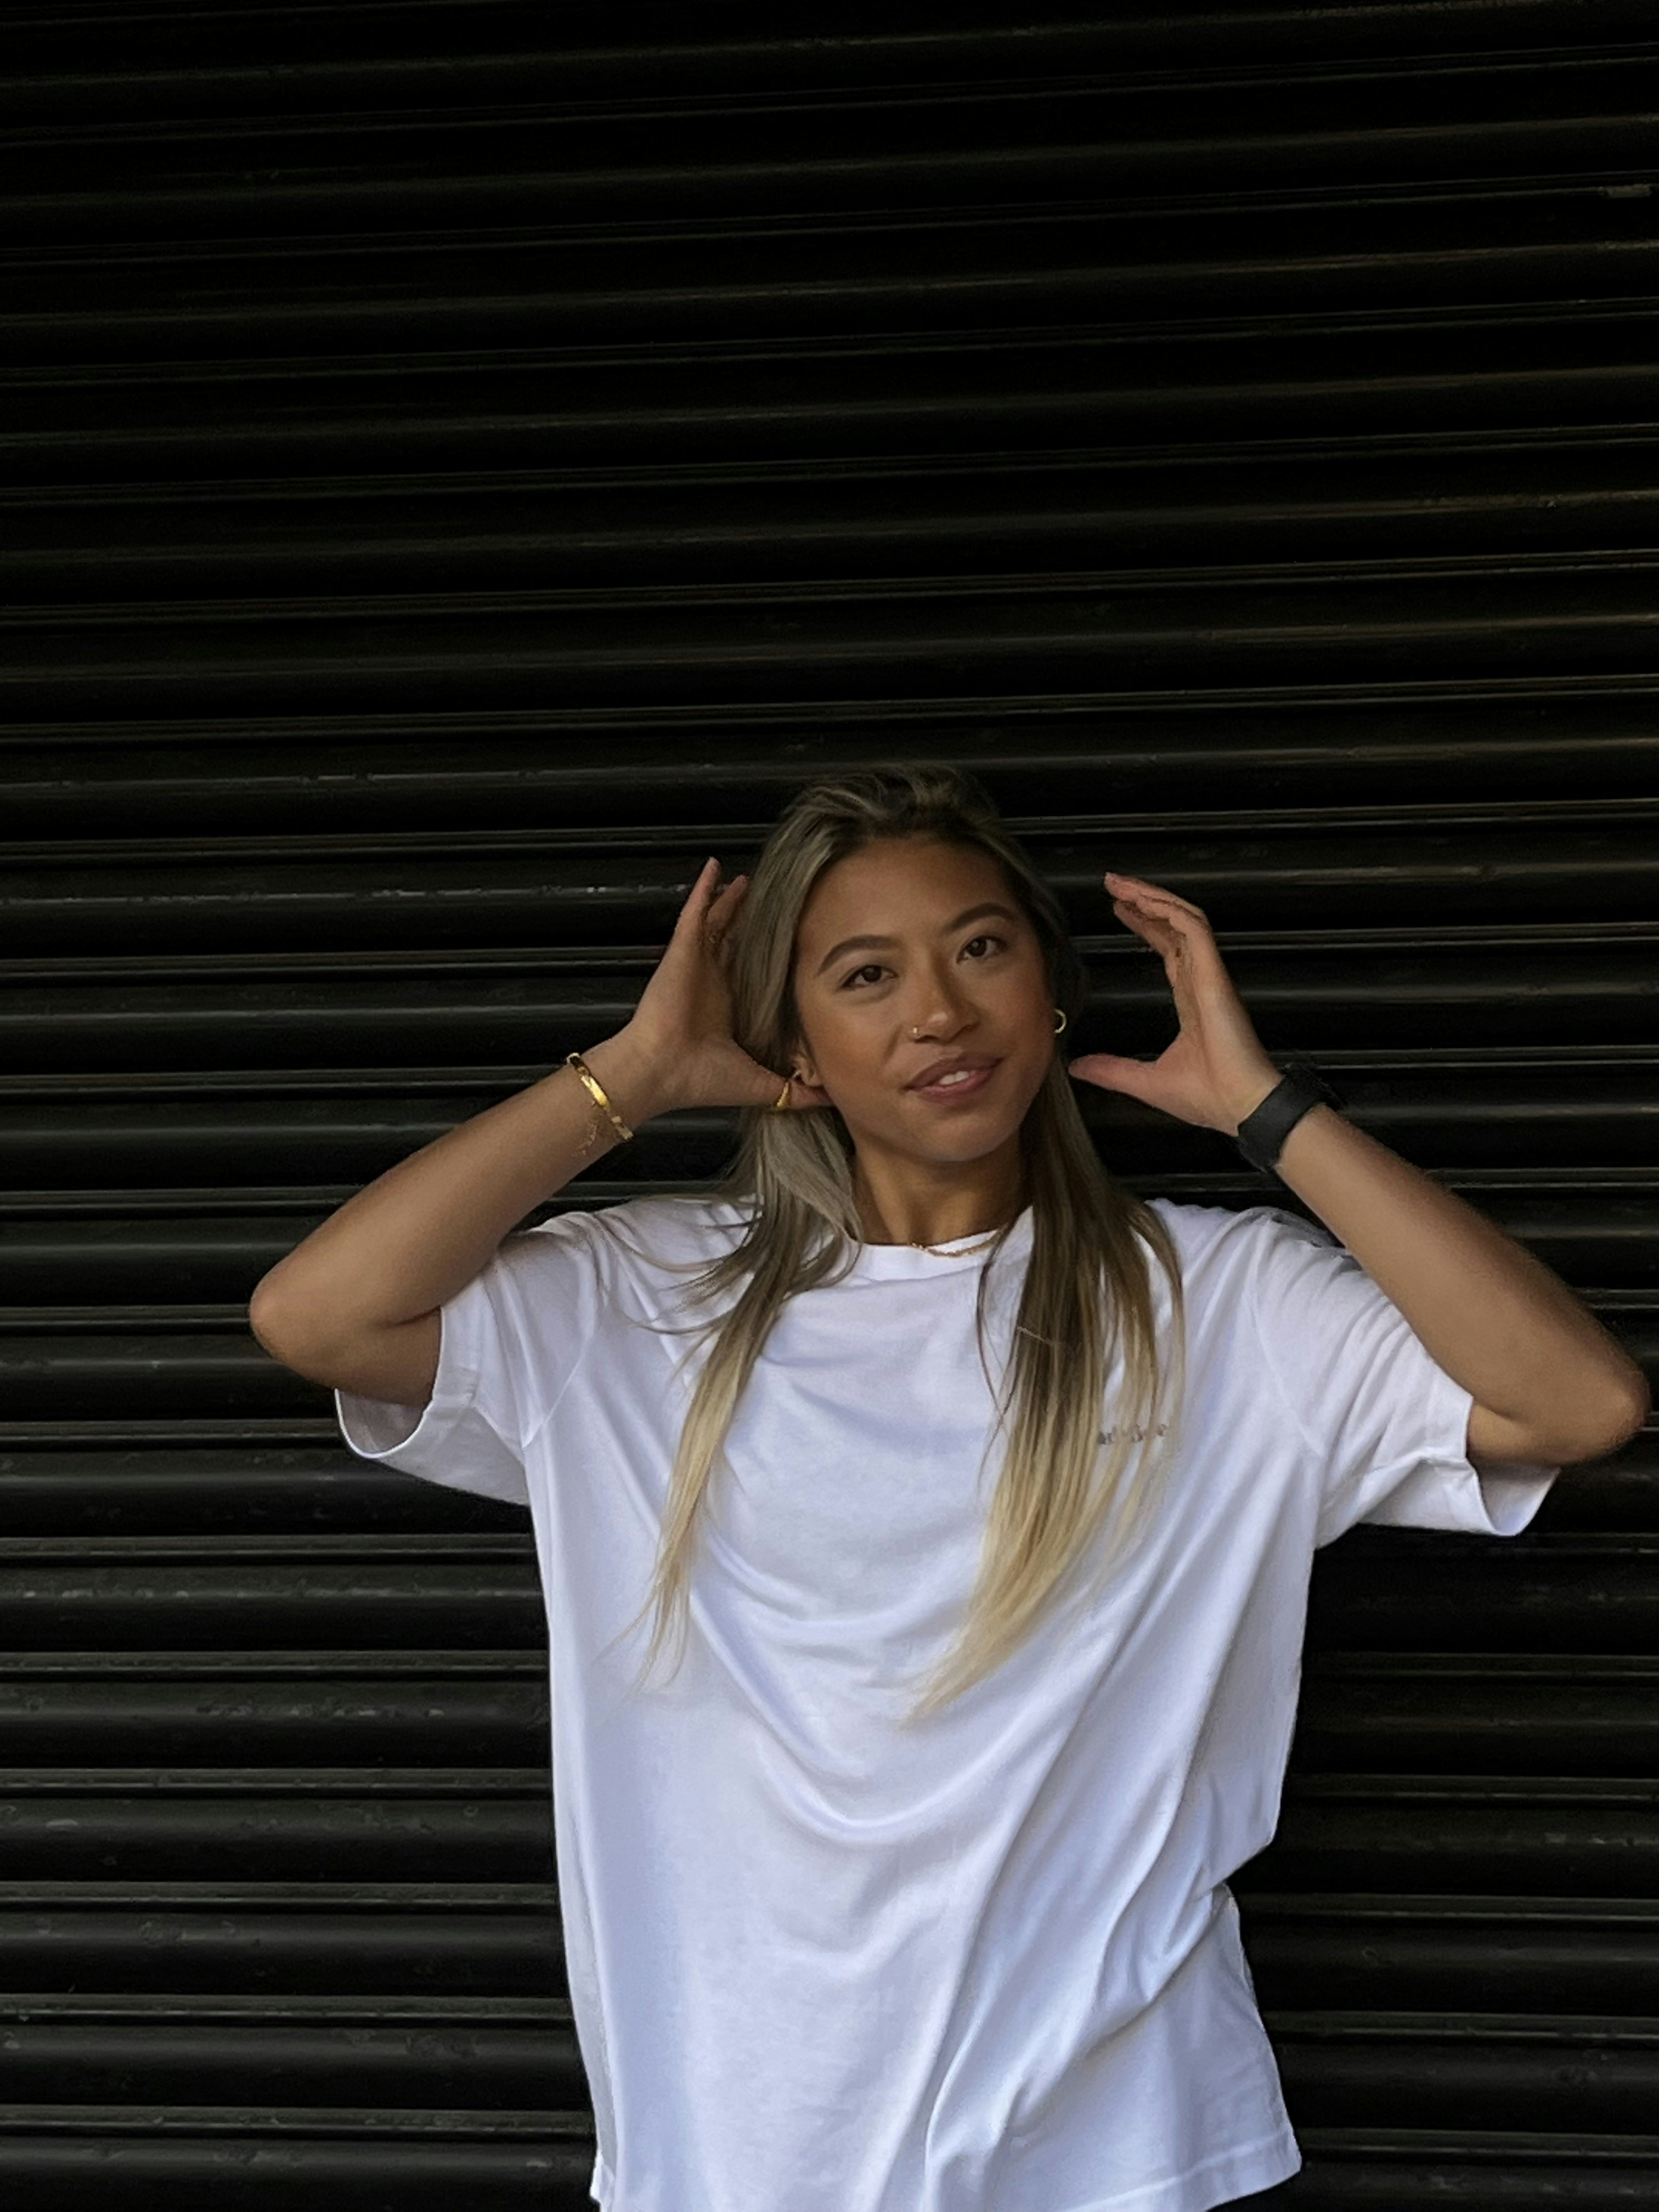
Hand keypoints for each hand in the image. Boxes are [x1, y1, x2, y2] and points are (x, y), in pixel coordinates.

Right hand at [593, 858, 826, 1118]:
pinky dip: (704, 890)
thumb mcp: (761, 1084)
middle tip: (773, 902)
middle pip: (735, 943)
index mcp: (728, 1009)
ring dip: (732, 902)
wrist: (662, 1071)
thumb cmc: (701, 1080)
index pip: (752, 975)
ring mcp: (697, 964)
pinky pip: (694, 912)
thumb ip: (796, 1089)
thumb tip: (831, 1097)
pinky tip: (714, 868)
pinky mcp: (683, 951)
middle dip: (751, 923)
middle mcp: (713, 982)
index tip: (791, 943)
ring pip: (718, 922)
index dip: (769, 958)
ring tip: (748, 881)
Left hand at [1066, 872, 1281, 1134]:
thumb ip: (1110, 1069)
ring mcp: (1210, 976)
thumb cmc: (1209, 1098)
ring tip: (1124, 884)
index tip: (1121, 911)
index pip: (1168, 949)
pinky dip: (1171, 911)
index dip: (1146, 926)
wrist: (1239, 1107)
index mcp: (1191, 1002)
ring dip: (1154, 898)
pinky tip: (1146, 901)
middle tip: (1116, 885)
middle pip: (1174, 927)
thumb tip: (1078, 1067)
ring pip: (1184, 919)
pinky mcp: (1215, 976)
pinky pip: (1195, 930)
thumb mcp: (1143, 1081)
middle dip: (1145, 902)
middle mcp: (1202, 982)